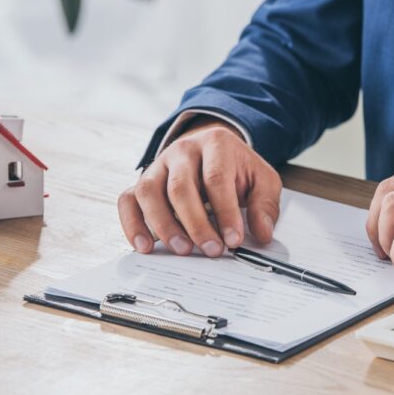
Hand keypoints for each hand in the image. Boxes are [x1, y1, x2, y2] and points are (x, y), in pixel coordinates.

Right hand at [118, 117, 281, 256]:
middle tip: (211, 250)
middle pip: (181, 186)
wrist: (214, 150)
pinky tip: (145, 246)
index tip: (233, 240)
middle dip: (196, 223)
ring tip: (182, 249)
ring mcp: (159, 165)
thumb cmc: (237, 169)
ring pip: (149, 191)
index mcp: (215, 144)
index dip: (225, 212)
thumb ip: (265, 205)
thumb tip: (262, 233)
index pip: (216, 179)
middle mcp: (182, 150)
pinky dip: (132, 224)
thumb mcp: (262, 180)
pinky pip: (128, 199)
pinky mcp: (142, 181)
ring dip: (163, 224)